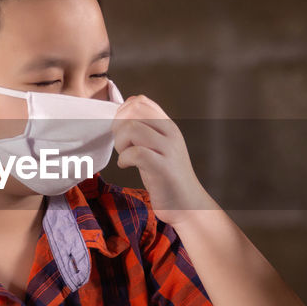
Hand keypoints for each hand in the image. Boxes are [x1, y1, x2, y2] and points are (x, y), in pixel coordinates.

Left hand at [112, 95, 214, 226]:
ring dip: (120, 142)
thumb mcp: (159, 148)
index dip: (122, 112)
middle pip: (134, 110)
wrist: (188, 204)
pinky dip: (123, 159)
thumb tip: (122, 115)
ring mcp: (168, 150)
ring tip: (124, 154)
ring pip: (132, 128)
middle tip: (121, 144)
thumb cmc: (167, 177)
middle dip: (118, 125)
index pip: (141, 101)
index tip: (120, 130)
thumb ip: (146, 130)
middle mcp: (170, 134)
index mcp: (168, 126)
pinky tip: (126, 166)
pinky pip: (136, 153)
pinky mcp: (163, 168)